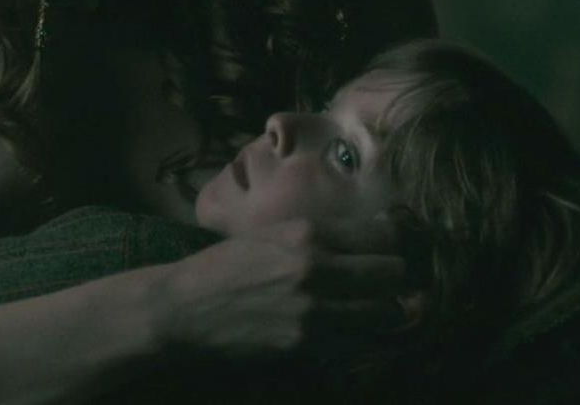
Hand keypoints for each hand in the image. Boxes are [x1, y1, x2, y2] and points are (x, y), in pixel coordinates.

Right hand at [152, 218, 406, 358]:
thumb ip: (320, 235)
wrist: (183, 310)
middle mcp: (316, 268)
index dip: (397, 240)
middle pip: (392, 272)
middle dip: (396, 277)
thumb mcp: (272, 234)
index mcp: (307, 233)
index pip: (382, 233)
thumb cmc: (225, 266)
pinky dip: (360, 336)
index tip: (397, 246)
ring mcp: (313, 311)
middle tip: (390, 281)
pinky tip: (350, 330)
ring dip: (385, 310)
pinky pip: (356, 342)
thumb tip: (372, 233)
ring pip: (384, 312)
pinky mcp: (305, 346)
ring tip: (376, 308)